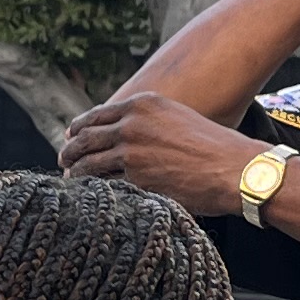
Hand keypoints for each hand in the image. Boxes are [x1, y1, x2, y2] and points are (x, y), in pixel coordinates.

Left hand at [57, 91, 267, 213]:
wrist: (235, 168)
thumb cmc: (213, 147)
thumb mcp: (177, 118)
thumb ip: (147, 121)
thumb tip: (123, 134)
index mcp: (142, 104)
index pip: (97, 115)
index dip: (79, 128)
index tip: (71, 136)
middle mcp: (132, 124)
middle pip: (86, 138)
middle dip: (71, 151)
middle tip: (64, 159)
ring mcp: (131, 152)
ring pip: (89, 163)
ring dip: (76, 173)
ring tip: (71, 179)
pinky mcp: (136, 179)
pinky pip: (105, 185)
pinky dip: (94, 190)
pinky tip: (90, 196)